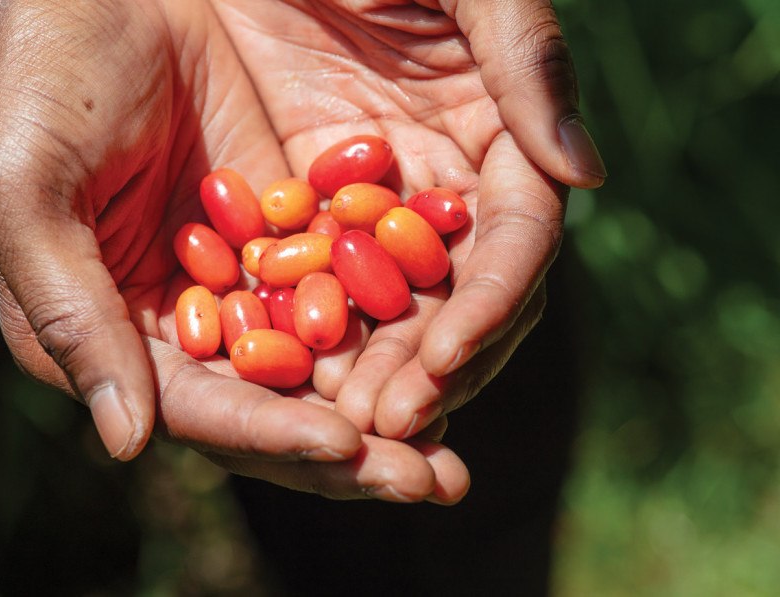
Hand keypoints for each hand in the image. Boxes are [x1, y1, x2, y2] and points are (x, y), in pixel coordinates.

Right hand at [0, 0, 468, 501]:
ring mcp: (233, 278)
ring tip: (454, 435)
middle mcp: (175, 324)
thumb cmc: (32, 86)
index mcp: (103, 336)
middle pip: (272, 404)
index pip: (197, 408)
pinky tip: (454, 336)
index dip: (271, 433)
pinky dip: (392, 314)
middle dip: (352, 449)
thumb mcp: (24, 195)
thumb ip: (72, 316)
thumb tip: (131, 444)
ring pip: (318, 359)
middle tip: (435, 480)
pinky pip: (341, 281)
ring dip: (386, 399)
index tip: (346, 447)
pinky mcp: (278, 227)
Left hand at [211, 0, 603, 434]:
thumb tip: (586, 175)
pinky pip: (304, 277)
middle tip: (391, 424)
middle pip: (452, 295)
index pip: (513, 242)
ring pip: (382, 305)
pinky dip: (297, 327)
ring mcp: (370, 199)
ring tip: (340, 427)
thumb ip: (527, 61)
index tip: (447, 358)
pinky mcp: (299, 200)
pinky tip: (276, 377)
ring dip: (369, 369)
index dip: (490, 305)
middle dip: (429, 365)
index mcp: (497, 137)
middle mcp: (441, 183)